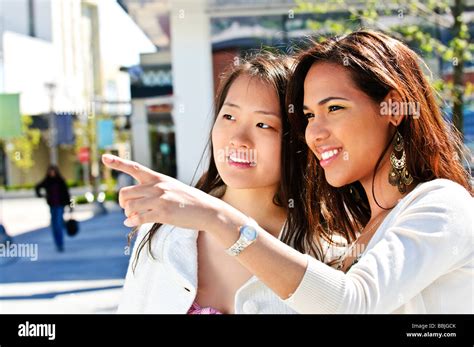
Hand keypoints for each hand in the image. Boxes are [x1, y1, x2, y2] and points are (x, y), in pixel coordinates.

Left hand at [101, 154, 222, 230]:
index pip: (134, 168)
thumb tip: (130, 214)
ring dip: (128, 214)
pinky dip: (132, 222)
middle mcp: (157, 186)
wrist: (206, 209)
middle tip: (129, 210)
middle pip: (125, 193)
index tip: (103, 157)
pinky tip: (132, 224)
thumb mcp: (171, 188)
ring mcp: (160, 199)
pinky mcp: (163, 213)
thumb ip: (152, 194)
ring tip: (134, 218)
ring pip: (129, 207)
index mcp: (158, 178)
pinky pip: (139, 218)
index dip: (117, 163)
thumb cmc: (188, 201)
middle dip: (123, 204)